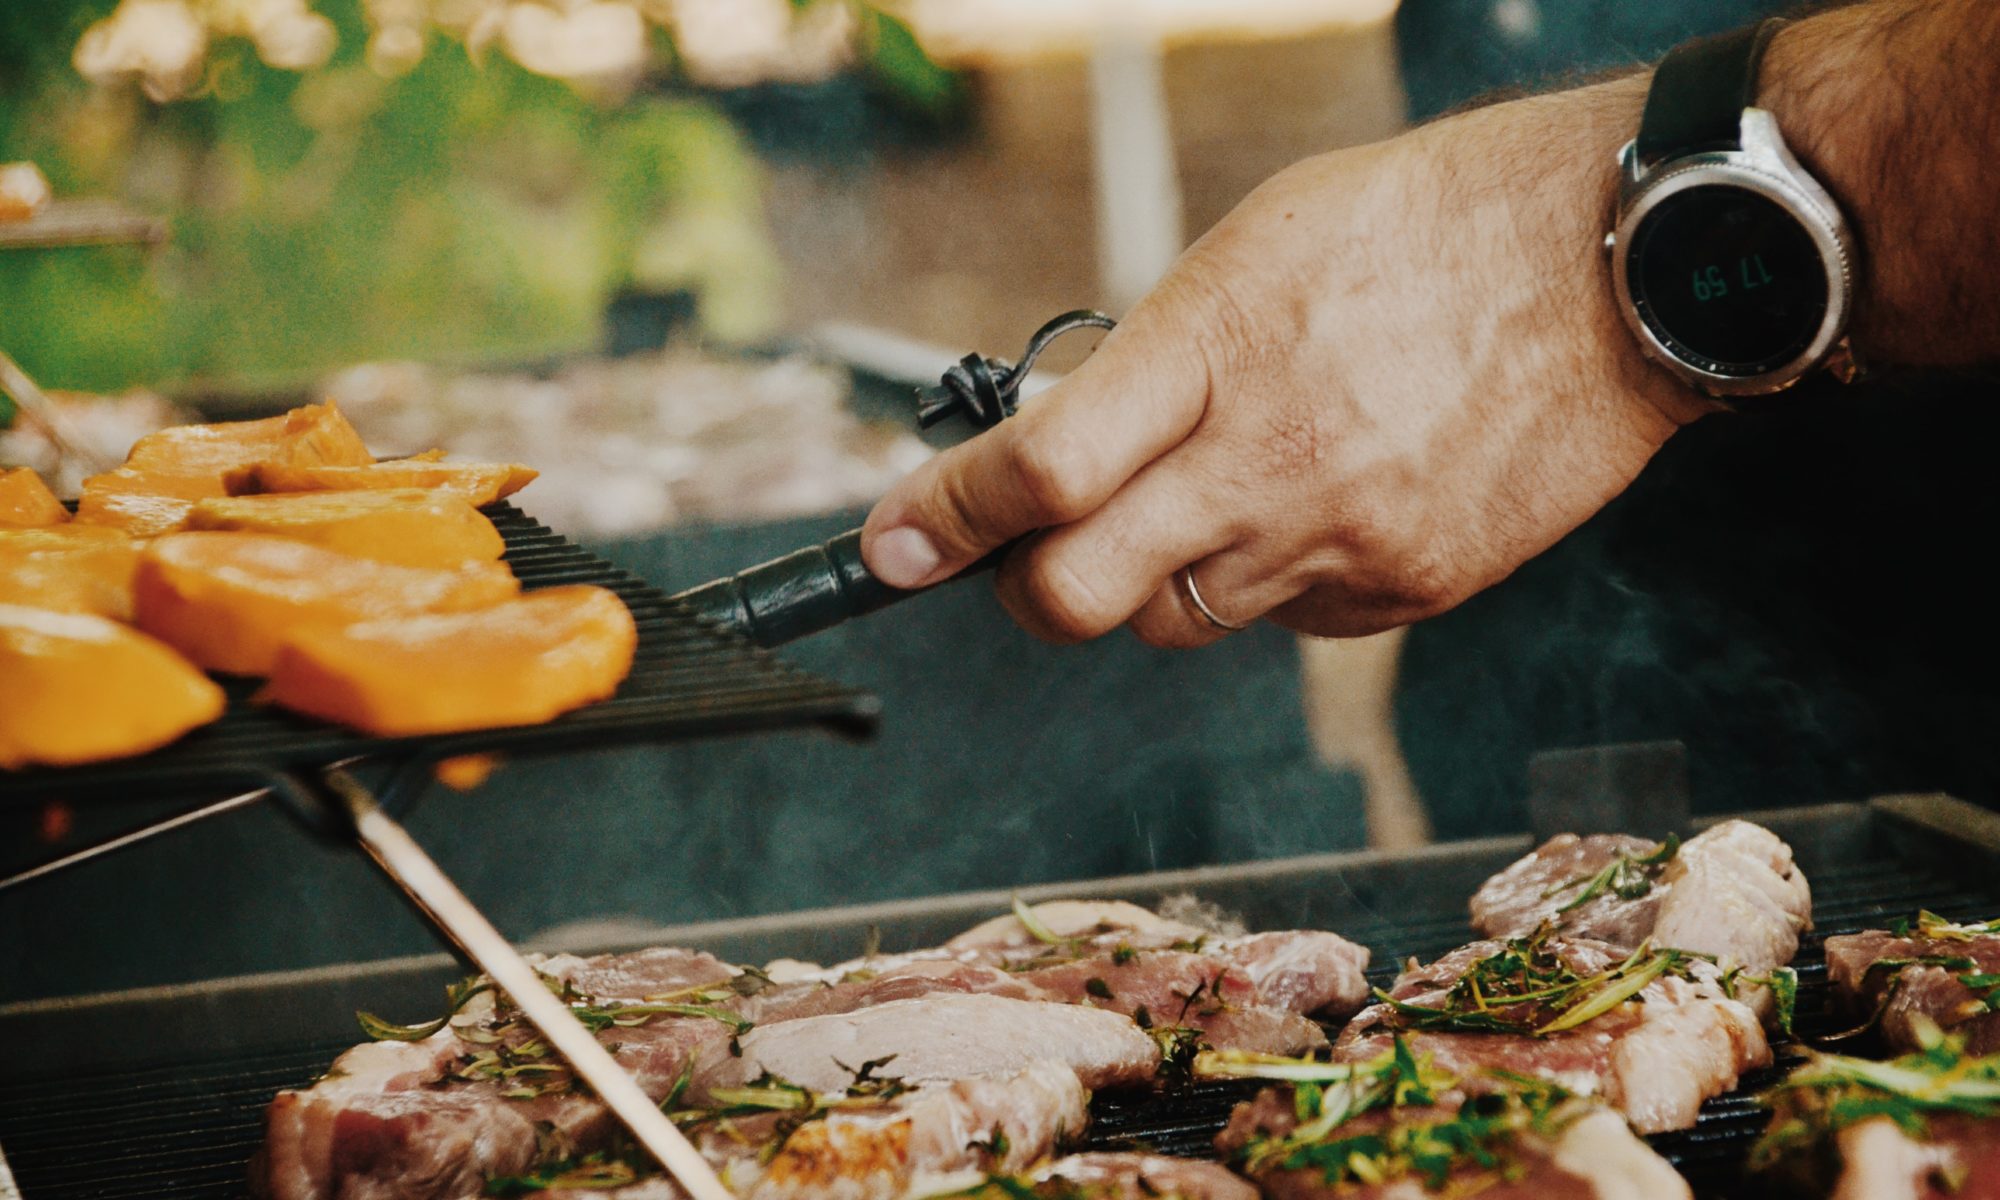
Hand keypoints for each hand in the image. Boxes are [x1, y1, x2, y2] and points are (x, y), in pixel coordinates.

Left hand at [862, 76, 1708, 645]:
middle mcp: (1267, 461)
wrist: (1621, 269)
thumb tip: (1061, 447)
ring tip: (1218, 493)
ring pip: (1176, 622)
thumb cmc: (1432, 226)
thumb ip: (1152, 358)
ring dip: (1157, 578)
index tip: (893, 545)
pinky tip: (1320, 504)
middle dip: (1024, 587)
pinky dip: (1269, 583)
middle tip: (1027, 552)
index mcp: (1216, 346)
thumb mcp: (1258, 248)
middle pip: (1076, 595)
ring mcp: (1340, 540)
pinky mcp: (1404, 592)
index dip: (944, 517)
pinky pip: (1285, 625)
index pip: (1042, 468)